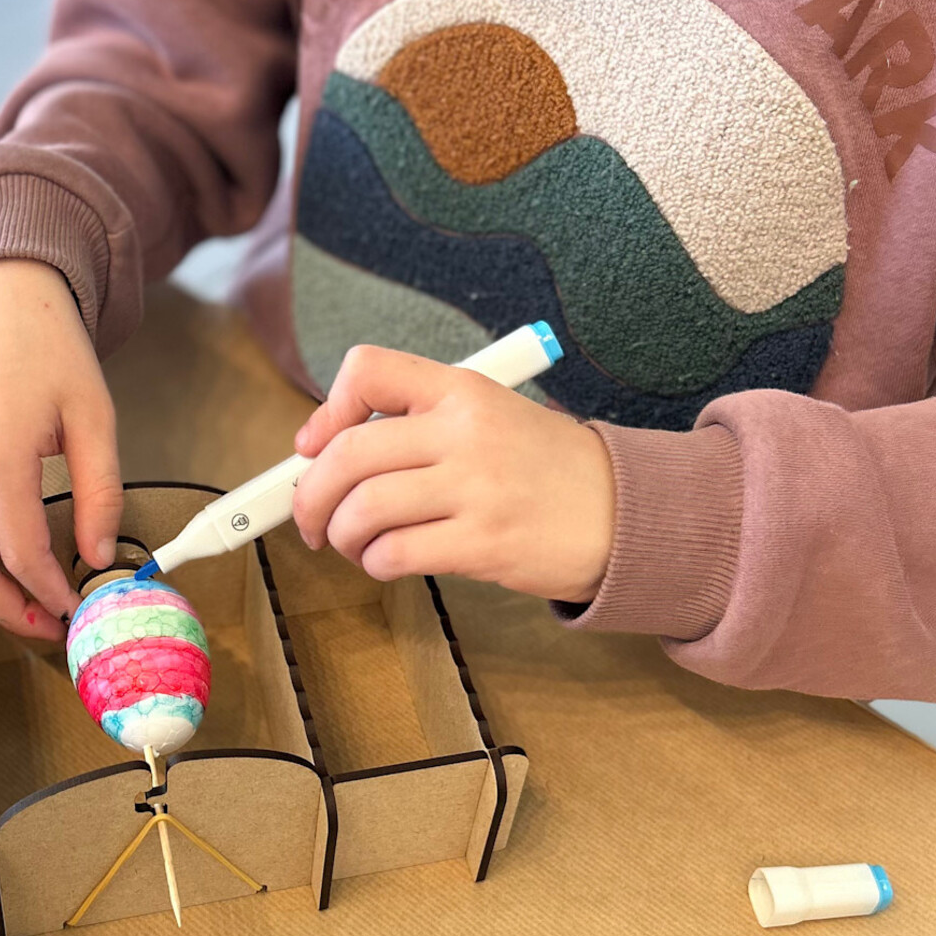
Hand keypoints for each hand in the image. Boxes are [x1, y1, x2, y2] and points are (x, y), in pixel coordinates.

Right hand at [0, 259, 121, 639]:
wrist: (1, 288)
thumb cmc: (51, 348)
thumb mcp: (95, 416)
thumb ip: (99, 491)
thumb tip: (98, 554)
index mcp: (0, 456)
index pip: (23, 552)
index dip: (50, 591)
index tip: (72, 607)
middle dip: (3, 606)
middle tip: (38, 625)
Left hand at [291, 346, 615, 602]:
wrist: (624, 512)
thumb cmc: (541, 469)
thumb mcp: (487, 417)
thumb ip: (415, 425)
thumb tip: (321, 453)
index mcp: (461, 389)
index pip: (368, 371)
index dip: (325, 412)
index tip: (312, 448)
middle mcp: (465, 431)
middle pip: (347, 454)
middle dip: (311, 495)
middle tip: (311, 519)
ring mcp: (475, 488)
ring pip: (363, 509)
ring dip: (342, 535)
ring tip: (355, 544)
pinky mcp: (483, 543)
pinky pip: (394, 553)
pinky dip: (375, 563)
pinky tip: (387, 562)